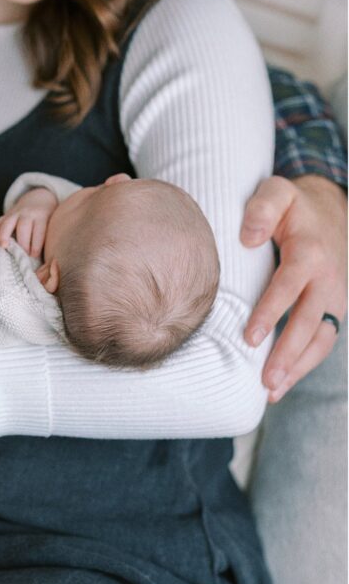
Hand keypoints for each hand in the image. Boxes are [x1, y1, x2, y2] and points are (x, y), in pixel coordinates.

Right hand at [0, 187, 57, 256]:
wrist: (40, 198)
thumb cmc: (48, 217)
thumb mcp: (52, 222)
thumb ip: (48, 235)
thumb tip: (48, 259)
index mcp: (42, 215)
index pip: (39, 230)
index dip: (36, 244)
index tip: (34, 255)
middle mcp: (28, 213)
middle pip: (23, 227)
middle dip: (22, 242)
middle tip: (23, 255)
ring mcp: (16, 213)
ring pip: (8, 222)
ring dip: (4, 234)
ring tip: (3, 246)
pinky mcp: (7, 214)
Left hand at [241, 175, 346, 401]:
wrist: (331, 208)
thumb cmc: (293, 204)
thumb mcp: (277, 192)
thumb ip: (262, 208)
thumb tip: (248, 237)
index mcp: (310, 252)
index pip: (290, 286)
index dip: (271, 312)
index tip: (250, 337)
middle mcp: (328, 279)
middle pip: (310, 322)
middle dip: (288, 353)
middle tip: (265, 380)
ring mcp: (335, 297)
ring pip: (321, 339)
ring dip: (298, 367)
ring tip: (271, 392)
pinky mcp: (333, 309)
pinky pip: (323, 341)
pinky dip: (304, 364)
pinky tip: (282, 383)